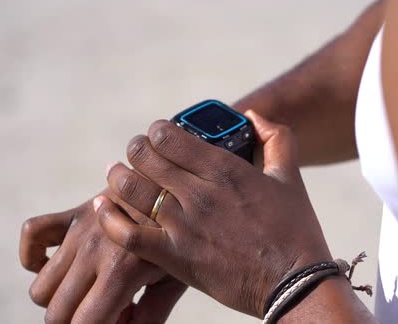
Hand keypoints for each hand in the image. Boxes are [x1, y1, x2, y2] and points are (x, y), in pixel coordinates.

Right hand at [19, 188, 186, 322]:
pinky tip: (60, 266)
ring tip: (88, 291)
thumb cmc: (178, 239)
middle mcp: (94, 251)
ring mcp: (80, 231)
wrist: (174, 188)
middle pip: (56, 313)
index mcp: (122, 271)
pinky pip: (31, 233)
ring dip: (59, 298)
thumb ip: (150, 314)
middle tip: (102, 311)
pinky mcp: (73, 214)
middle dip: (76, 321)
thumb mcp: (174, 280)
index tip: (111, 322)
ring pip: (40, 288)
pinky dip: (35, 256)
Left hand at [95, 111, 332, 316]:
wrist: (294, 283)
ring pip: (131, 189)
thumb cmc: (294, 230)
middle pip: (145, 158)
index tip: (157, 135)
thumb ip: (276, 138)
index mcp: (224, 169)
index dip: (157, 131)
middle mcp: (199, 193)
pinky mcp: (174, 256)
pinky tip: (103, 208)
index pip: (169, 136)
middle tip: (136, 153)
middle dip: (136, 150)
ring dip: (118, 177)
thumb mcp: (289, 177)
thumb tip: (253, 114)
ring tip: (115, 174)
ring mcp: (183, 226)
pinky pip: (128, 233)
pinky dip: (109, 218)